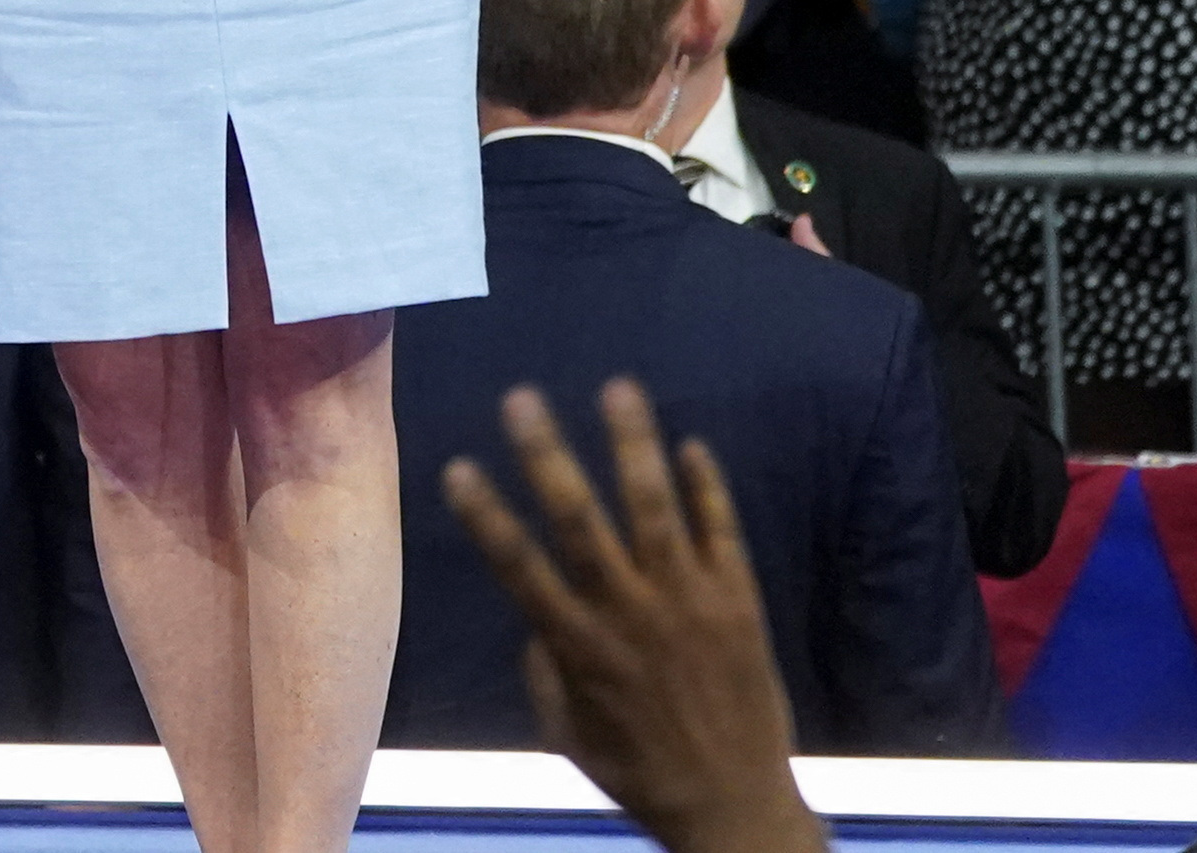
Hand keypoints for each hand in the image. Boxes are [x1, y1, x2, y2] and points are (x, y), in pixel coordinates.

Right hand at [436, 382, 820, 852]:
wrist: (736, 808)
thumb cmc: (637, 769)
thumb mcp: (566, 728)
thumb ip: (547, 663)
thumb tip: (541, 611)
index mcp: (579, 648)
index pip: (519, 568)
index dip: (485, 515)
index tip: (456, 465)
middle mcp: (632, 615)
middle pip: (582, 522)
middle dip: (548, 456)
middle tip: (521, 398)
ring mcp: (691, 604)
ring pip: (657, 510)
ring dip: (633, 446)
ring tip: (617, 388)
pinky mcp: (740, 604)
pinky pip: (722, 534)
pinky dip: (707, 488)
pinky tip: (691, 444)